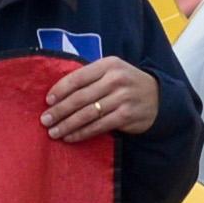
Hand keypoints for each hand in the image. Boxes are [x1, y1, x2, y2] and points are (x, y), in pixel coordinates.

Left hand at [39, 54, 160, 142]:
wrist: (158, 98)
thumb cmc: (126, 84)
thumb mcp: (112, 72)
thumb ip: (90, 78)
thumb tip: (57, 94)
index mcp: (108, 65)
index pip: (78, 77)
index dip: (60, 89)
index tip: (47, 101)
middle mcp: (116, 79)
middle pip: (80, 97)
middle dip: (60, 110)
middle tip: (45, 120)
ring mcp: (123, 98)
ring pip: (88, 113)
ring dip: (67, 124)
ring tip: (53, 132)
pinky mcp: (126, 115)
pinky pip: (98, 126)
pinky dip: (82, 133)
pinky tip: (71, 137)